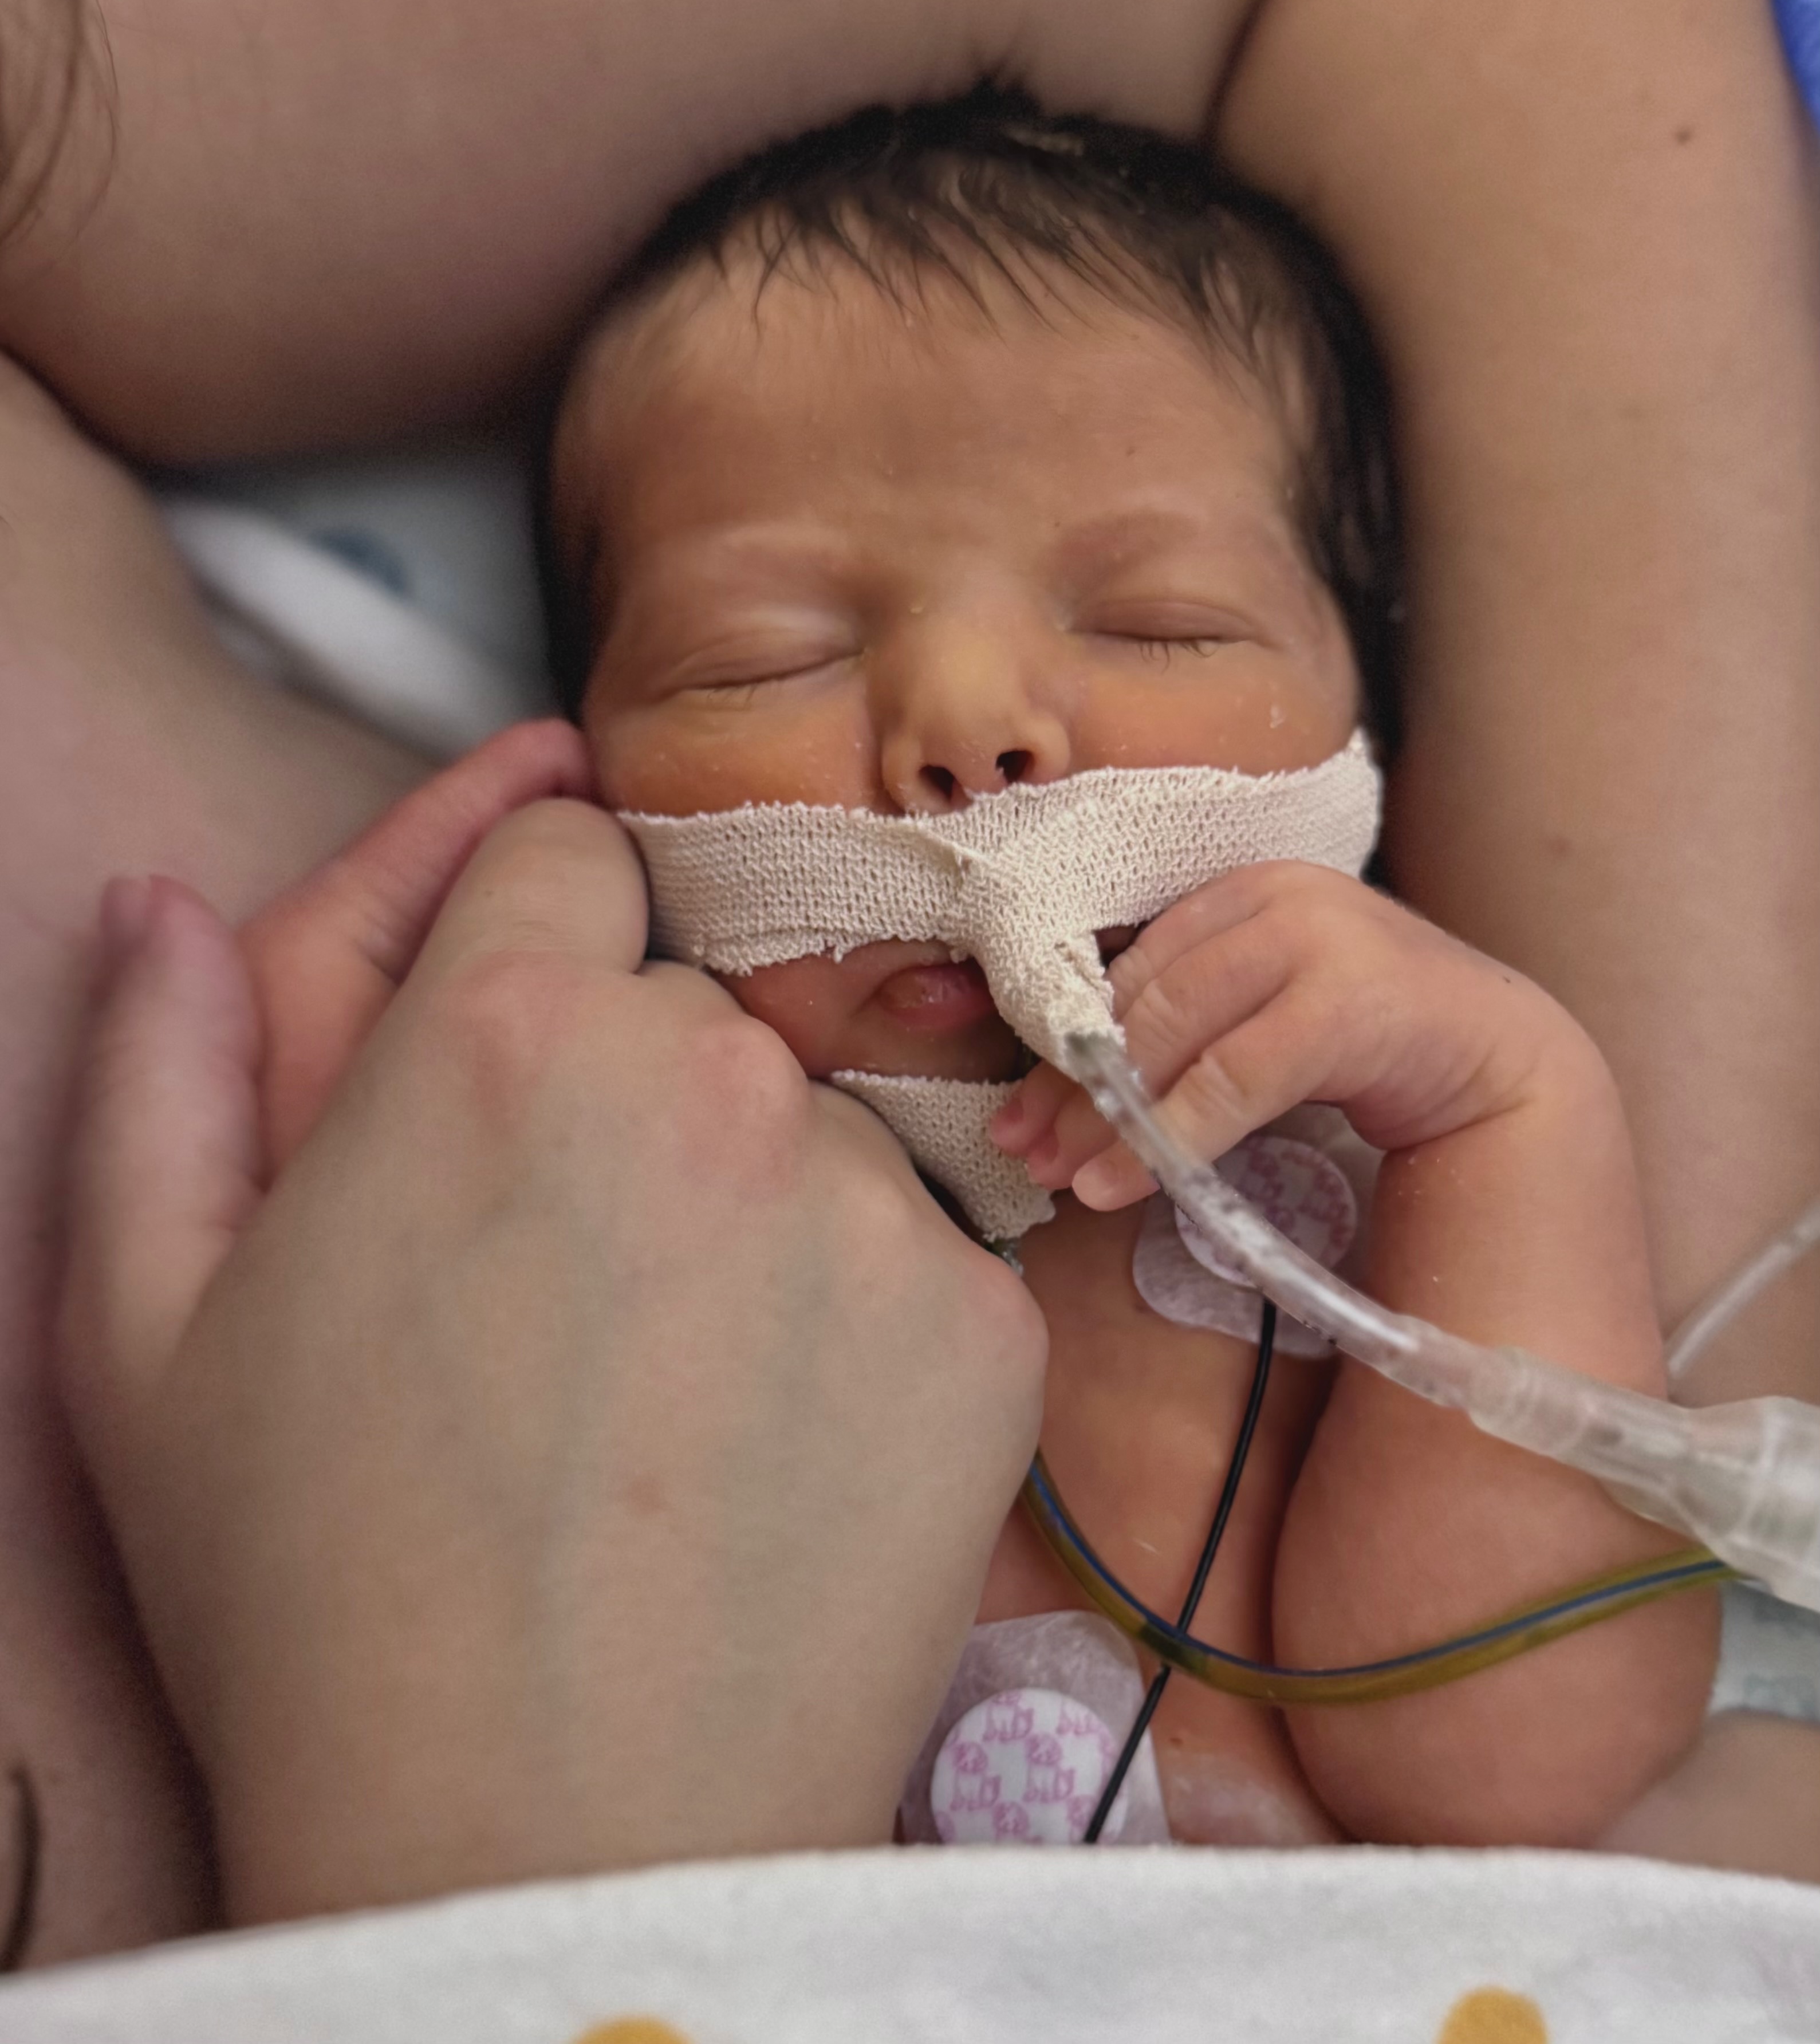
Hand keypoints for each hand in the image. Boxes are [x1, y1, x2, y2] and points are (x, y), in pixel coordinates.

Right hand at [59, 737, 1044, 1923]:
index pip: (565, 847)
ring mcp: (868, 1193)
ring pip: (811, 1121)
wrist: (546, 1846)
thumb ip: (163, 1068)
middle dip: (633, 1086)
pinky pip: (921, 1251)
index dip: (528, 943)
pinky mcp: (984, 1319)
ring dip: (752, 1202)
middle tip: (567, 1281)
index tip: (508, 1069)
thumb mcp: (145, 1328)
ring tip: (665, 1391)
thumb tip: (163, 898)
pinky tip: (770, 1452)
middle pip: (690, 994)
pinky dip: (859, 1321)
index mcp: (503, 1031)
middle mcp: (708, 1070)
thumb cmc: (314, 1591)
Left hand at [993, 861, 1583, 1206]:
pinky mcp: (1345, 1005)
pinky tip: (1131, 1183)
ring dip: (1108, 1117)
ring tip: (1066, 1178)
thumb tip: (1071, 1080)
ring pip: (1175, 1034)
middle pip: (1138, 998)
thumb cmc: (1365, 1040)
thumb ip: (1190, 1016)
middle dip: (1071, 1085)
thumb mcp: (1263, 1008)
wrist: (1497, 1058)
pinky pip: (1232, 1079)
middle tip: (1024, 1151)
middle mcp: (1271, 898)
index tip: (1015, 1107)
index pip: (1123, 966)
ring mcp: (1314, 941)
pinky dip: (1171, 1137)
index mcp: (1239, 890)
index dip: (1058, 1039)